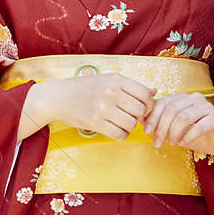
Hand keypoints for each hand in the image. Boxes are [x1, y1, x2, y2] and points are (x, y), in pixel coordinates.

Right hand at [25, 74, 155, 141]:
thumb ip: (131, 86)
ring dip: (129, 126)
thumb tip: (155, 91)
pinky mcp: (95, 122)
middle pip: (140, 111)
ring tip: (121, 122)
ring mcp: (102, 108)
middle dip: (139, 117)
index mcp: (115, 80)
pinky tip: (115, 129)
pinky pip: (120, 134)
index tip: (142, 108)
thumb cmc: (84, 88)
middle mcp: (110, 92)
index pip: (146, 95)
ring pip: (131, 124)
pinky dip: (121, 135)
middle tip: (130, 116)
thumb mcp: (107, 80)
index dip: (149, 105)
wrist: (58, 96)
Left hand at [143, 92, 213, 168]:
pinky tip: (183, 142)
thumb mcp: (172, 126)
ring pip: (183, 117)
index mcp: (181, 97)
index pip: (162, 103)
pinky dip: (188, 135)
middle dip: (162, 128)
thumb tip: (140, 119)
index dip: (153, 117)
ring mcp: (207, 107)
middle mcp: (194, 98)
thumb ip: (158, 120)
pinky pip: (199, 126)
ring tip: (172, 143)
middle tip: (157, 142)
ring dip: (174, 132)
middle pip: (172, 110)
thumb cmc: (192, 132)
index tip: (147, 131)